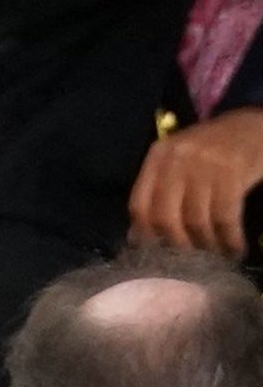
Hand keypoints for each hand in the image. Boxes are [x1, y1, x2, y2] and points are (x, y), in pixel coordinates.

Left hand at [127, 107, 262, 257]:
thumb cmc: (212, 153)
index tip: (158, 254)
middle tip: (190, 260)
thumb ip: (157, 196)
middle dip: (177, 246)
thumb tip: (135, 239)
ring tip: (215, 257)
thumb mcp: (179, 166)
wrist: (254, 126)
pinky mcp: (232, 170)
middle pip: (165, 217)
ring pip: (195, 220)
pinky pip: (224, 217)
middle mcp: (178, 156)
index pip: (139, 205)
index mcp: (159, 156)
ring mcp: (205, 162)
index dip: (146, 236)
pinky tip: (234, 249)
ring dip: (206, 246)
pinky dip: (229, 239)